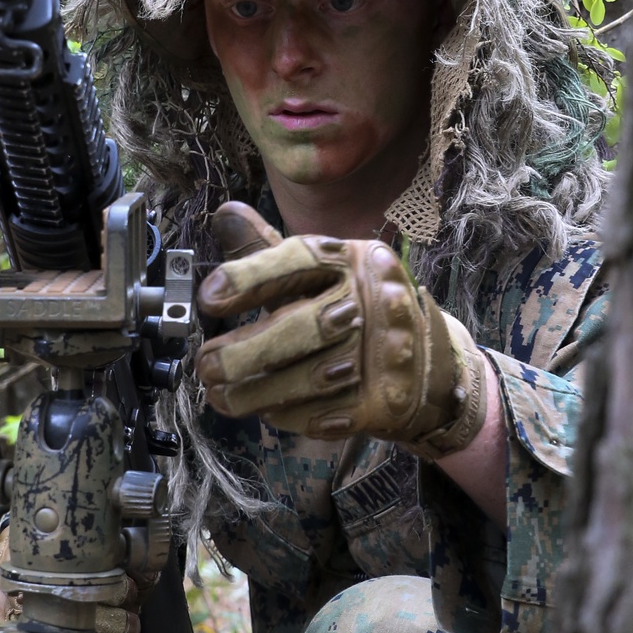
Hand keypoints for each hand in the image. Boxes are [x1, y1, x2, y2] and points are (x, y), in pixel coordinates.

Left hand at [196, 203, 486, 452]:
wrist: (426, 364)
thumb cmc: (356, 310)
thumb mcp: (320, 273)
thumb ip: (269, 253)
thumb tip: (224, 216)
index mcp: (354, 261)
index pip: (301, 259)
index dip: (251, 276)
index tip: (208, 297)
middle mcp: (374, 301)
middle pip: (304, 326)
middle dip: (245, 352)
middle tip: (206, 365)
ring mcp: (386, 353)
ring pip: (312, 377)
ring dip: (257, 393)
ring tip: (222, 396)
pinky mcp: (386, 399)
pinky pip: (330, 413)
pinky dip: (293, 416)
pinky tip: (269, 413)